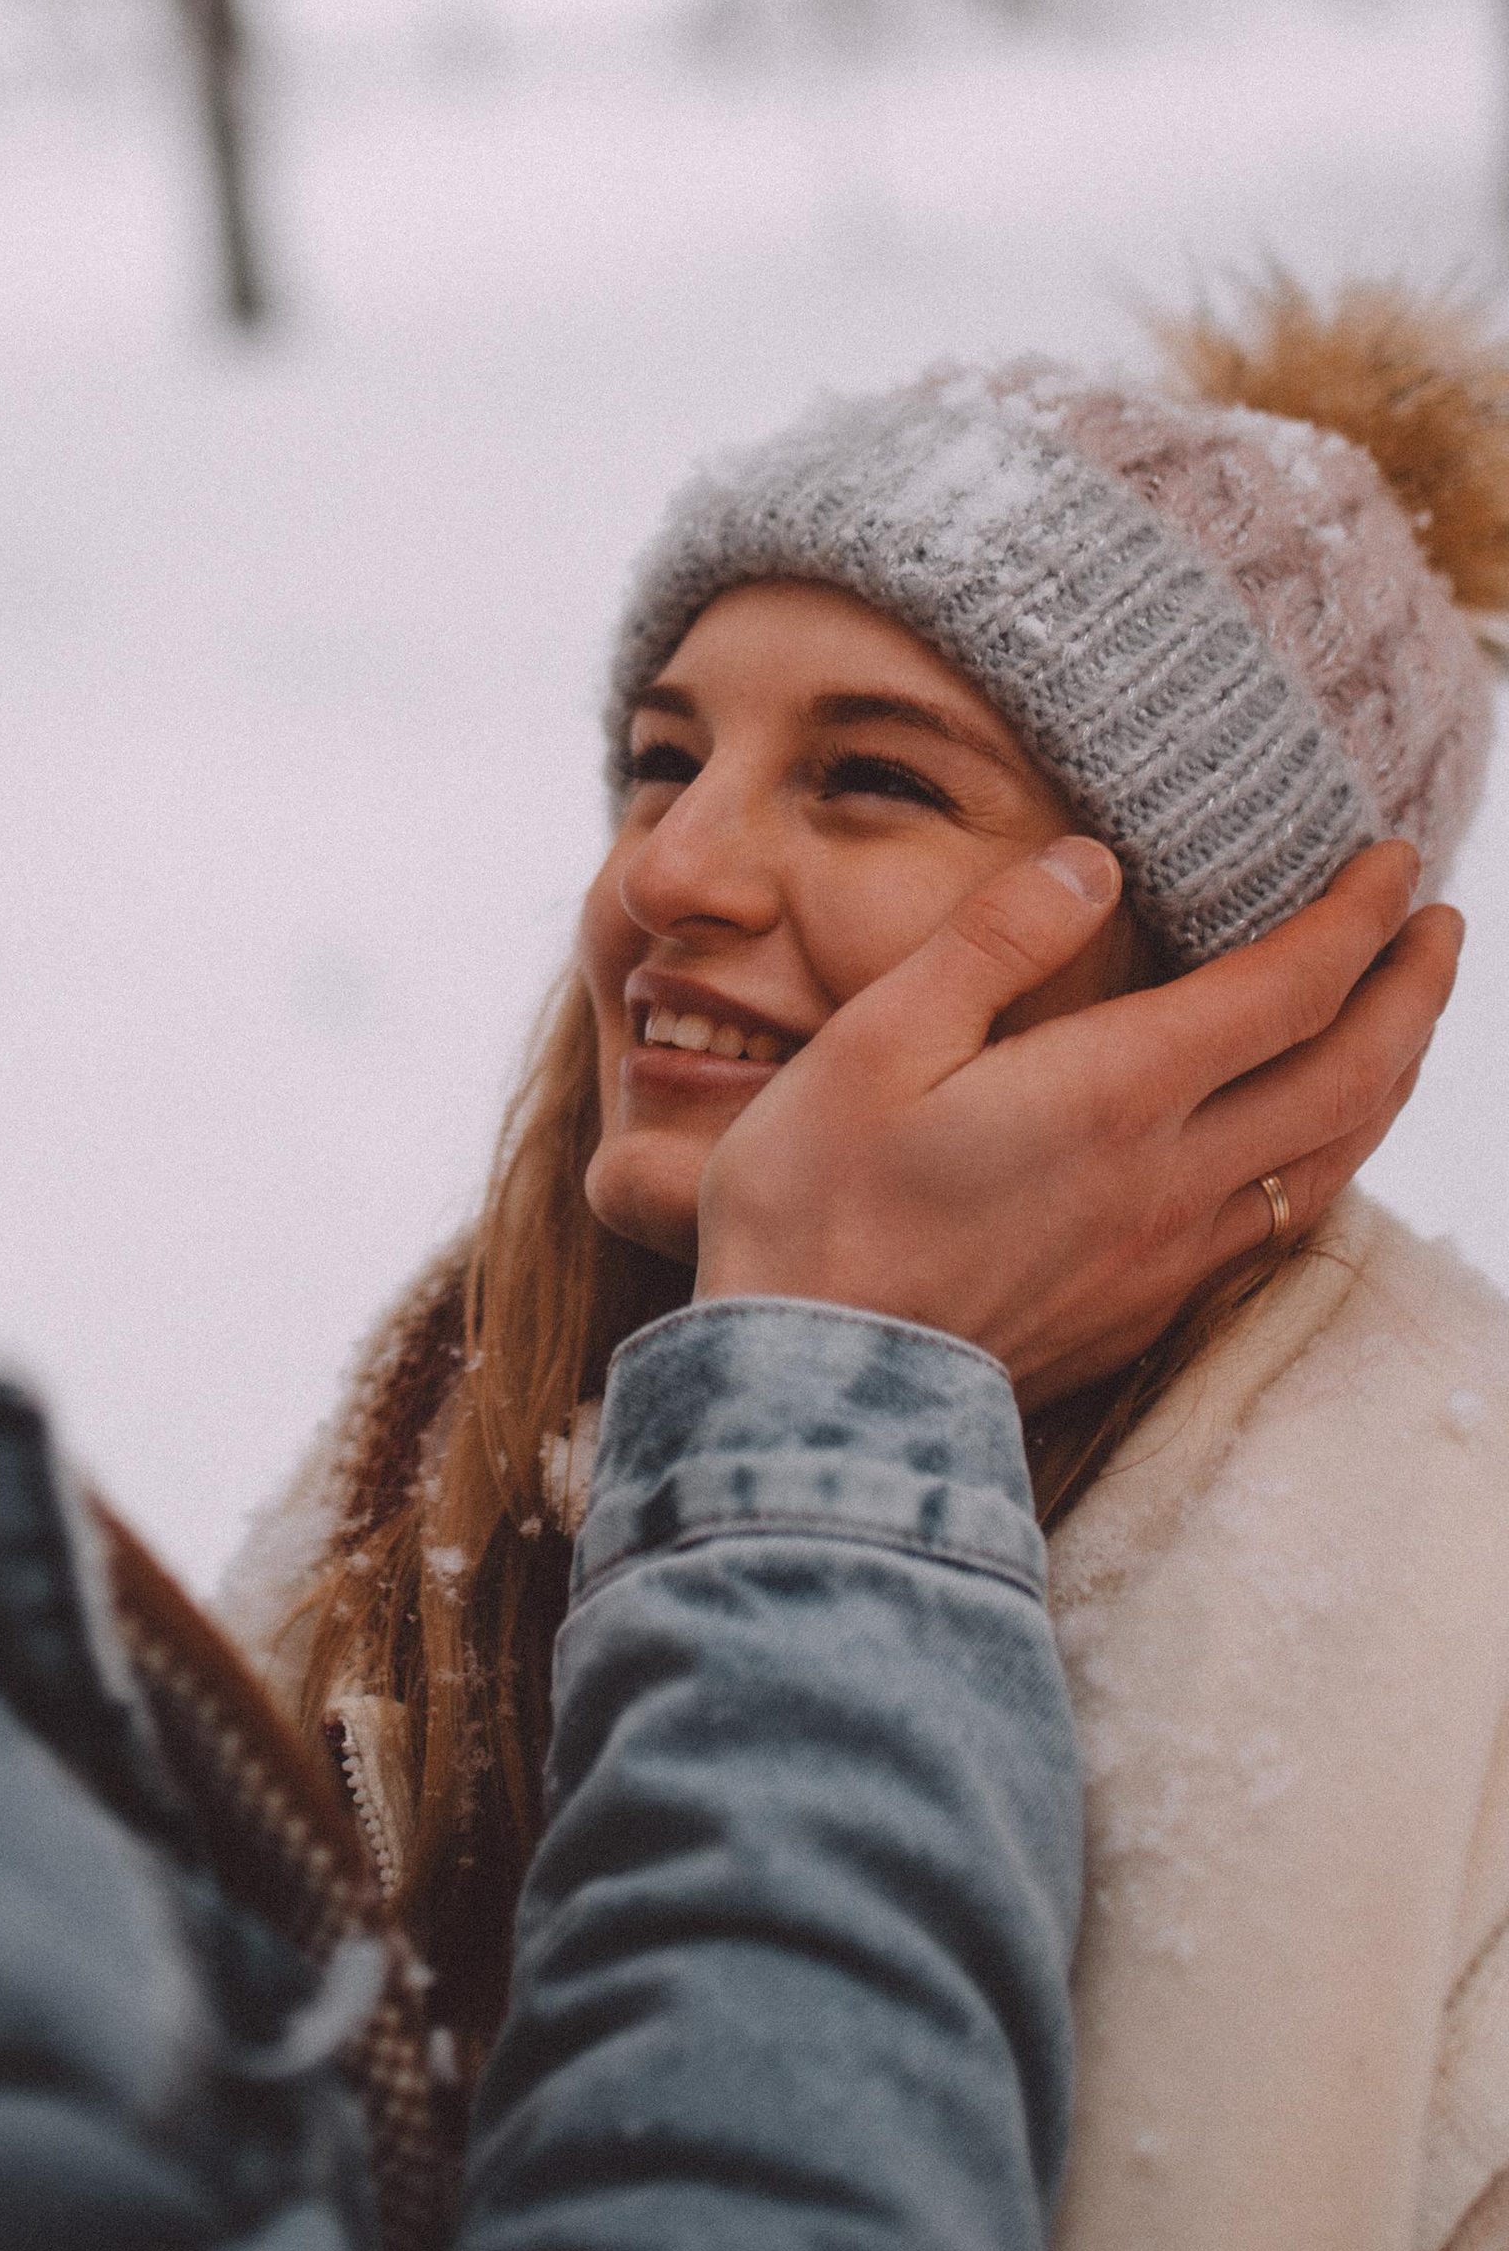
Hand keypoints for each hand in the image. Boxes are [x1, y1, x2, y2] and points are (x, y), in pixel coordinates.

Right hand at [692, 838, 1459, 1400]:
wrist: (812, 1389)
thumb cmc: (818, 1206)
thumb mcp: (875, 1040)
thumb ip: (993, 940)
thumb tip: (1093, 861)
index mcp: (1115, 1093)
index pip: (1291, 988)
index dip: (1358, 918)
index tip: (1393, 862)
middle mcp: (1170, 1176)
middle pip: (1350, 1075)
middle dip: (1412, 990)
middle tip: (1438, 925)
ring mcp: (1168, 1256)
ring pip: (1332, 1159)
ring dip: (1390, 1078)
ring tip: (1403, 1022)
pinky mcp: (1143, 1310)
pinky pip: (1279, 1222)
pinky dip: (1329, 1157)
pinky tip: (1309, 1144)